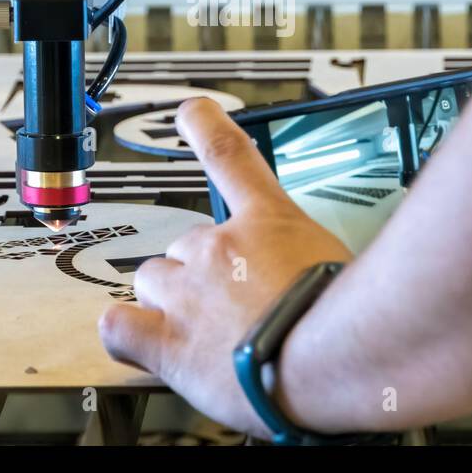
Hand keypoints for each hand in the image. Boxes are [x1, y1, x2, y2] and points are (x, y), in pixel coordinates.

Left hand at [98, 97, 351, 436]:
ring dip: (170, 303)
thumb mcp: (352, 267)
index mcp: (268, 222)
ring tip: (207, 335)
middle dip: (204, 274)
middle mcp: (219, 247)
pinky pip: (119, 326)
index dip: (205, 125)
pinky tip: (144, 343)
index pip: (228, 155)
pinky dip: (126, 333)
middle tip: (236, 307)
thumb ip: (325, 262)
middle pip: (187, 245)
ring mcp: (188, 293)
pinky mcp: (169, 342)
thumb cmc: (351, 322)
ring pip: (153, 282)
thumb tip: (329, 279)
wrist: (331, 362)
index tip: (191, 110)